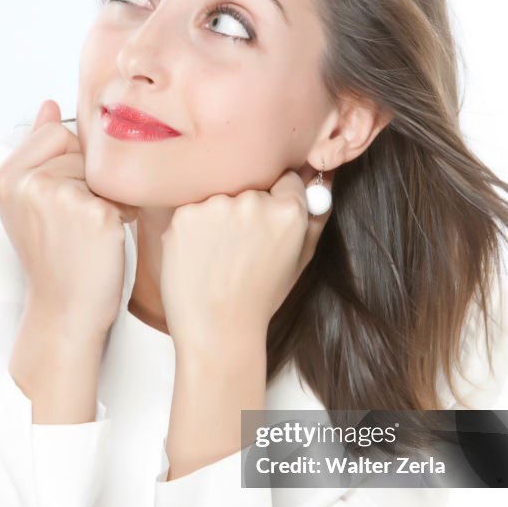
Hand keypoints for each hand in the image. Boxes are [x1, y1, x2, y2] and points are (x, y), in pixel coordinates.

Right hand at [0, 100, 138, 340]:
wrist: (67, 309)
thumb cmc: (57, 254)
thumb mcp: (35, 200)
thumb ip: (40, 148)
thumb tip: (50, 104)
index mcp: (6, 177)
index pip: (57, 132)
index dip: (72, 162)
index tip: (66, 198)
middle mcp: (27, 183)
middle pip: (83, 150)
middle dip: (92, 180)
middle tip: (81, 220)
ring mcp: (60, 197)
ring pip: (105, 170)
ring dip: (110, 195)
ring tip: (92, 229)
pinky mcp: (95, 214)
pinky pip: (123, 193)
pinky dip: (125, 213)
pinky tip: (107, 238)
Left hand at [159, 169, 332, 348]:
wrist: (217, 329)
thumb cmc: (261, 297)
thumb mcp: (300, 258)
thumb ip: (315, 216)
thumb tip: (322, 178)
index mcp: (289, 211)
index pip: (285, 179)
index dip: (274, 200)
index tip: (265, 223)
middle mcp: (254, 202)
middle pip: (250, 185)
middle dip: (245, 208)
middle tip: (238, 246)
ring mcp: (217, 206)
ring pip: (219, 195)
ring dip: (217, 217)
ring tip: (218, 256)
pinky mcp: (185, 215)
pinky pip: (191, 208)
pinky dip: (193, 228)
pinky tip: (199, 256)